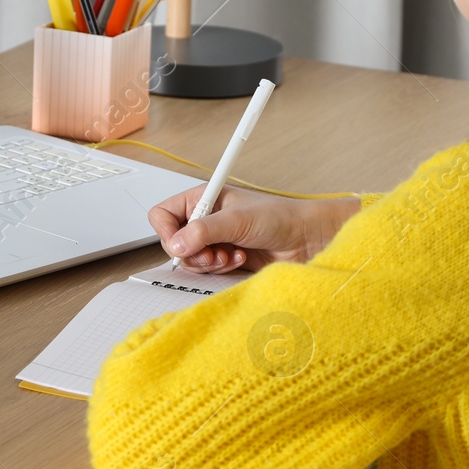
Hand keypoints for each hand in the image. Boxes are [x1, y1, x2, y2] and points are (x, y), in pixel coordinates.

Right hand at [147, 185, 360, 273]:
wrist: (305, 238)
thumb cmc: (279, 217)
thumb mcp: (237, 219)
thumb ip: (203, 230)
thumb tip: (176, 244)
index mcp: (203, 198)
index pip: (163, 214)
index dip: (166, 231)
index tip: (181, 243)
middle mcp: (205, 218)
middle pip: (173, 241)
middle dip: (192, 252)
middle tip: (211, 253)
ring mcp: (214, 239)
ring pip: (189, 259)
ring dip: (208, 262)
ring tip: (228, 255)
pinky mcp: (224, 256)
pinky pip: (207, 269)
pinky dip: (220, 268)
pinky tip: (239, 259)